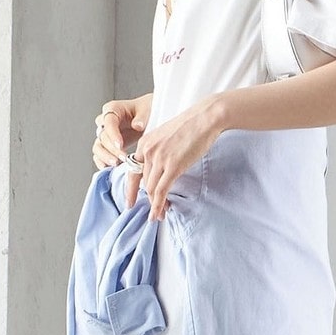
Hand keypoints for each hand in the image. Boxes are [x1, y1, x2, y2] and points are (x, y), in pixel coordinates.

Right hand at [93, 93, 151, 173]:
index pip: (108, 122)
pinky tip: (109, 168)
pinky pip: (99, 155)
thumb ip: (142, 117)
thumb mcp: (147, 109)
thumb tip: (137, 125)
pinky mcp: (107, 145)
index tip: (120, 144)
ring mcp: (105, 134)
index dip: (113, 134)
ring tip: (116, 164)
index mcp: (113, 109)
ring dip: (105, 157)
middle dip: (112, 149)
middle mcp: (106, 121)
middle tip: (123, 157)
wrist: (150, 115)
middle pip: (103, 136)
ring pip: (98, 147)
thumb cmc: (147, 109)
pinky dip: (102, 162)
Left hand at [128, 99, 222, 220]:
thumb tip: (161, 169)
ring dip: (154, 205)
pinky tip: (158, 214)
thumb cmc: (191, 126)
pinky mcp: (172, 166)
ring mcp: (159, 158)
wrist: (204, 118)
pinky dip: (158, 205)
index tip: (130, 200)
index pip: (133, 170)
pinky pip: (161, 190)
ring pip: (151, 188)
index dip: (132, 188)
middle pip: (142, 181)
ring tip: (158, 216)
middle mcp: (147, 150)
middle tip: (150, 213)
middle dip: (145, 199)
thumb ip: (159, 151)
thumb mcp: (166, 137)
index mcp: (144, 143)